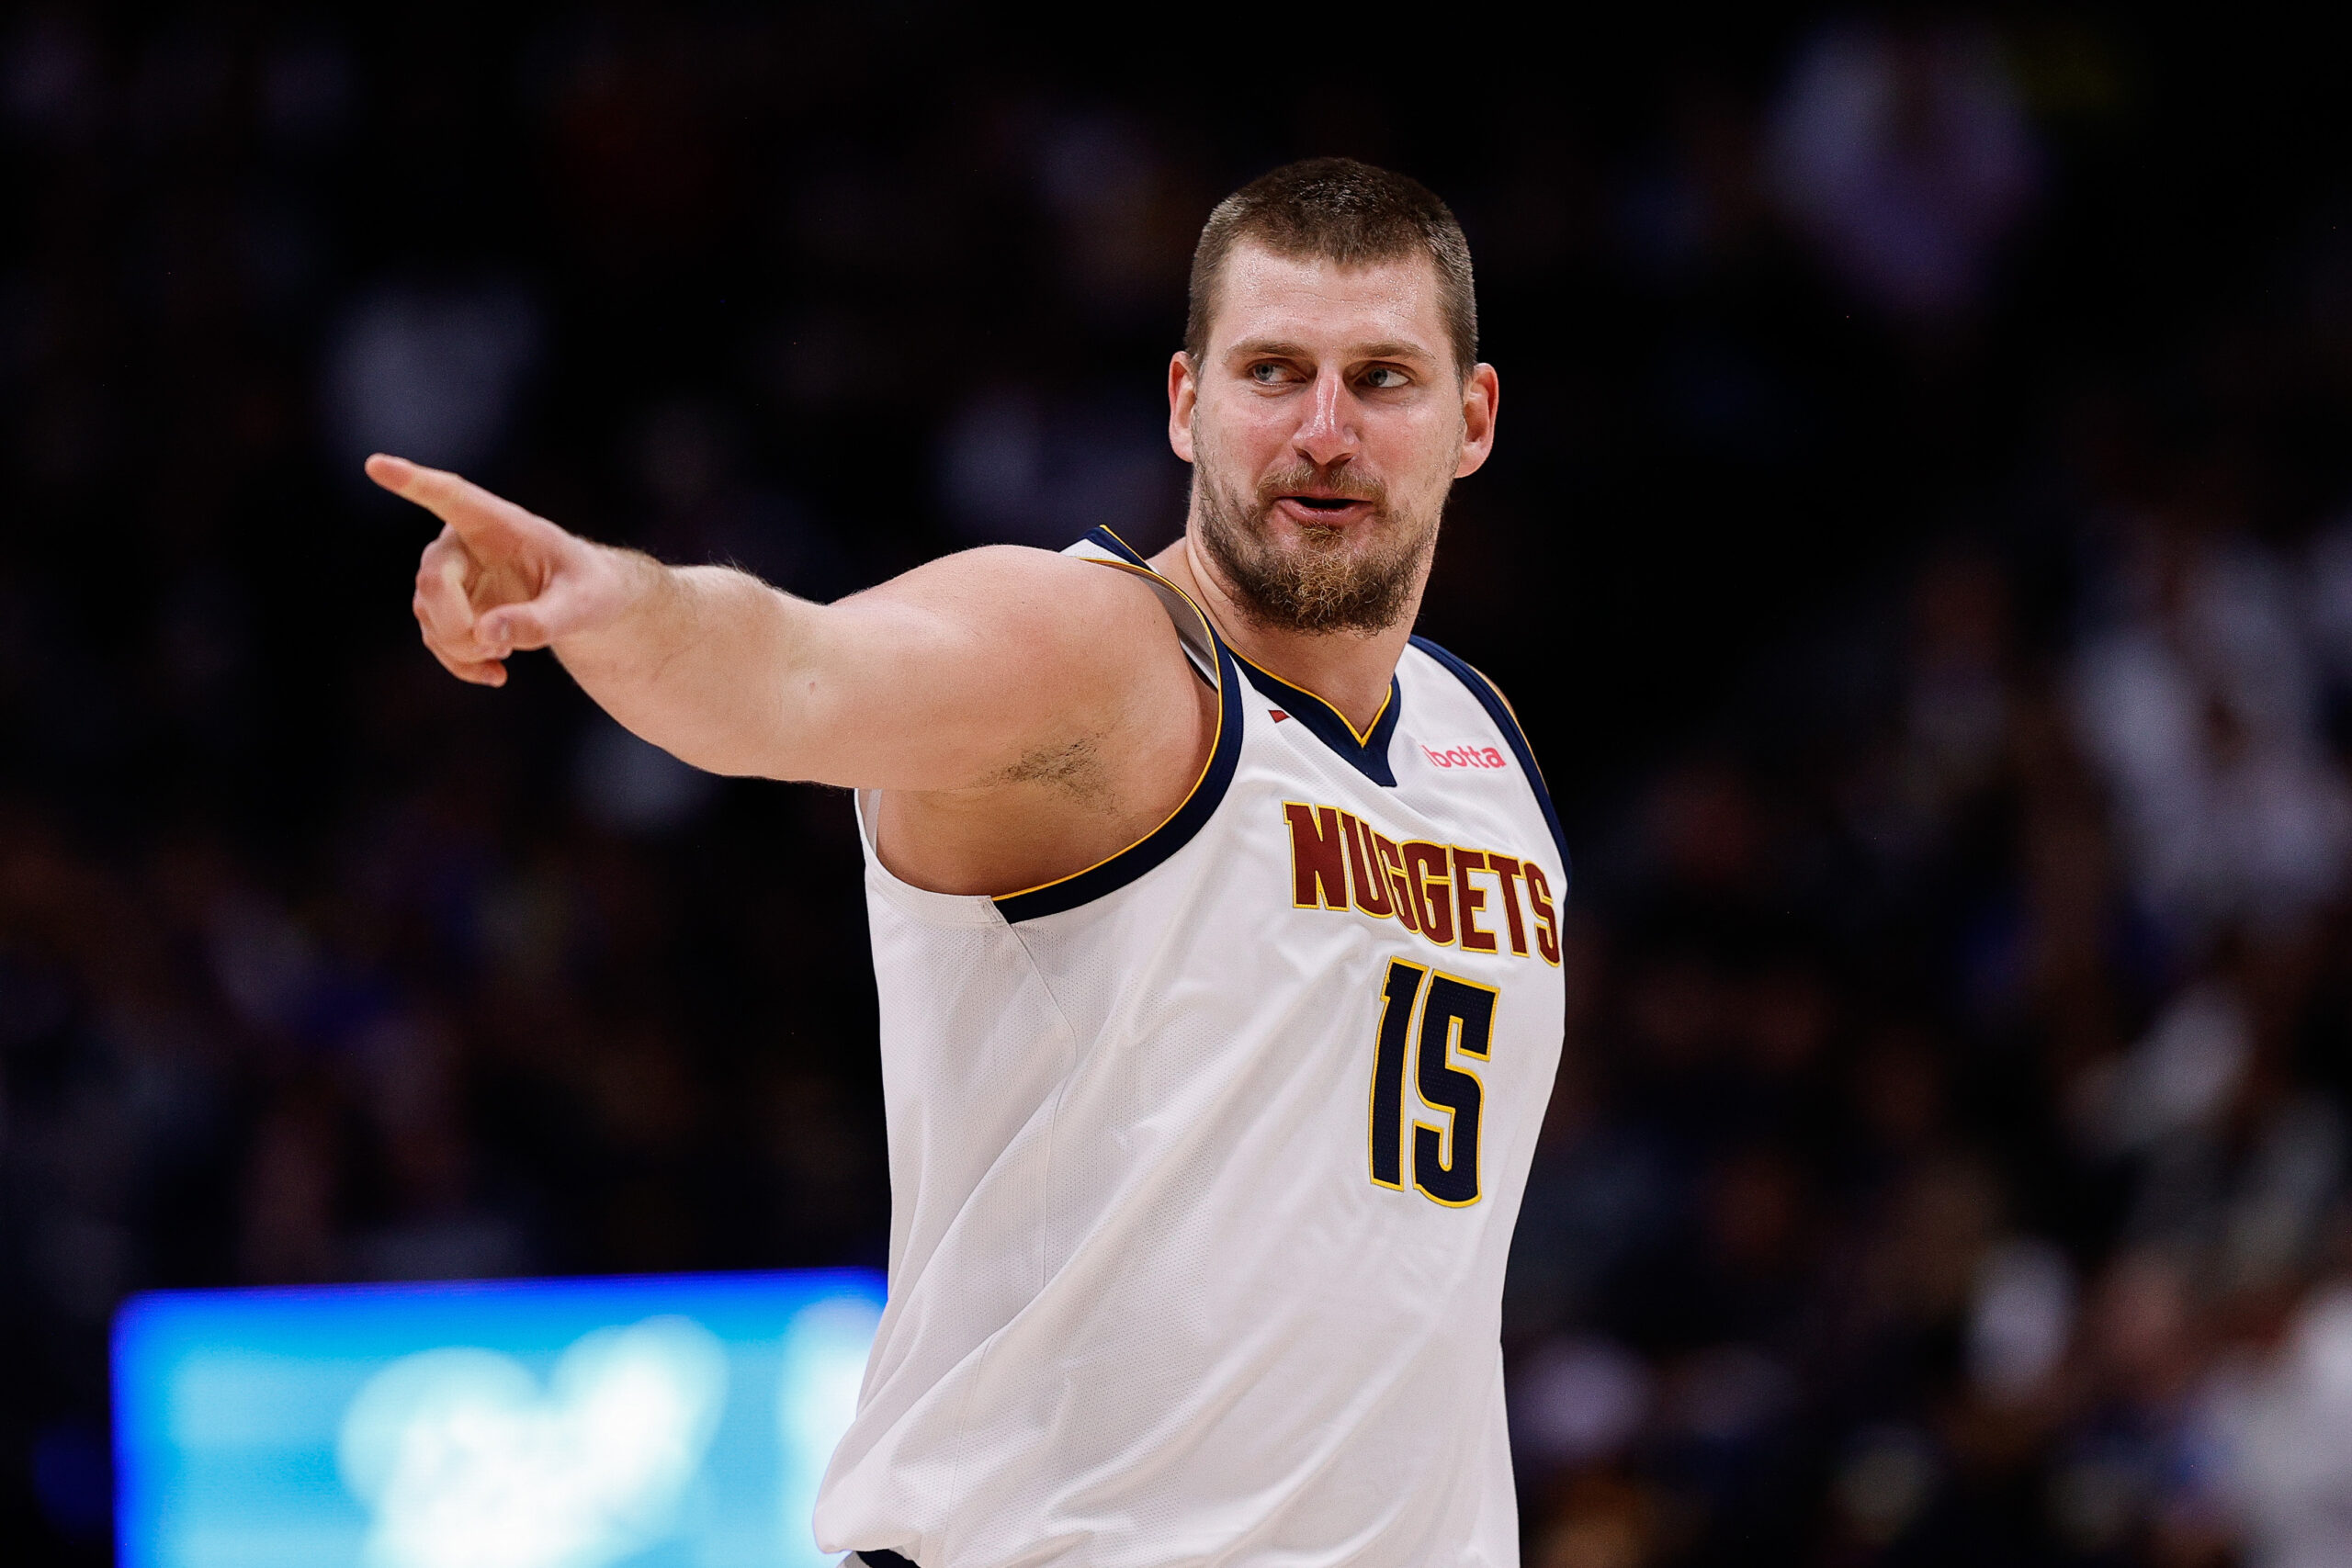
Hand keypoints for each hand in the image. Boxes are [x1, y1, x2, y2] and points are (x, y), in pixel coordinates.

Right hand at [370, 454, 633, 686]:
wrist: (581, 604)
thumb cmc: (588, 589)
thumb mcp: (582, 606)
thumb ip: (541, 620)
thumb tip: (485, 633)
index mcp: (497, 522)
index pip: (451, 496)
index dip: (413, 482)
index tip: (376, 463)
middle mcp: (461, 543)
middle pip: (433, 580)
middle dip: (458, 624)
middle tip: (497, 648)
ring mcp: (448, 576)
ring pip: (429, 615)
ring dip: (464, 647)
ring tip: (508, 653)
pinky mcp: (446, 608)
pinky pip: (436, 639)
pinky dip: (463, 663)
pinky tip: (497, 674)